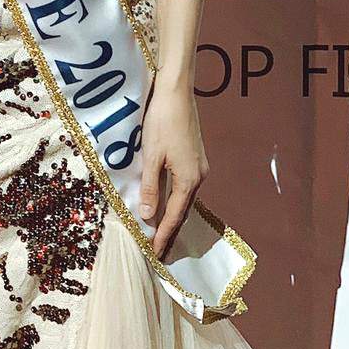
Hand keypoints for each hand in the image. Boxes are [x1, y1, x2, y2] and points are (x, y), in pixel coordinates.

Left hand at [138, 76, 209, 259]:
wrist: (176, 92)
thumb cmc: (162, 122)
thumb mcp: (151, 156)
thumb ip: (151, 187)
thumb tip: (149, 216)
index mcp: (189, 179)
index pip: (174, 216)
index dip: (164, 236)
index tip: (156, 255)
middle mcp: (199, 177)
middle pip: (183, 211)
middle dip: (170, 232)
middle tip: (160, 253)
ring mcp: (199, 167)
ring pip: (185, 199)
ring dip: (173, 216)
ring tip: (161, 233)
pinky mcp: (195, 158)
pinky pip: (185, 187)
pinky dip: (176, 201)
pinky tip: (168, 204)